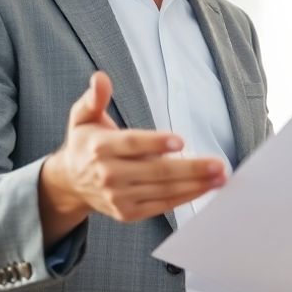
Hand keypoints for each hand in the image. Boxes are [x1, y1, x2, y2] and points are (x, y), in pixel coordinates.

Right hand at [39, 72, 226, 241]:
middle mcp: (108, 174)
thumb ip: (94, 99)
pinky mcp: (127, 213)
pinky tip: (205, 189)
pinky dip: (185, 198)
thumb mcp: (83, 117)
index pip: (131, 144)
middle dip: (190, 169)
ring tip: (221, 177)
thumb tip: (100, 78)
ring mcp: (118, 197)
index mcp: (100, 147)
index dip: (155, 143)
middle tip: (218, 164)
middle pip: (155, 171)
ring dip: (196, 185)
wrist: (70, 183)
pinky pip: (162, 206)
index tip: (181, 141)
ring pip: (163, 191)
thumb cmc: (86, 144)